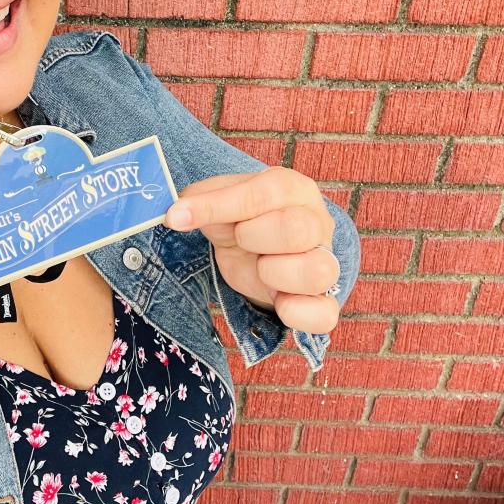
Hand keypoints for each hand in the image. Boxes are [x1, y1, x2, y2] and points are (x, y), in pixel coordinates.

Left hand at [163, 167, 341, 334]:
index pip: (260, 194)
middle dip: (251, 238)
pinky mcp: (324, 301)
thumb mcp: (221, 202)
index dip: (215, 206)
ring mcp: (326, 263)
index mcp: (293, 189)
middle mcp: (318, 223)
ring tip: (260, 267)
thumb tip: (177, 213)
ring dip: (273, 273)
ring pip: (317, 272)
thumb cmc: (245, 219)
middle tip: (239, 239)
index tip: (176, 217)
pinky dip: (297, 313)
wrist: (263, 250)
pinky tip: (277, 300)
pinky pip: (325, 314)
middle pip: (296, 229)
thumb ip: (201, 201)